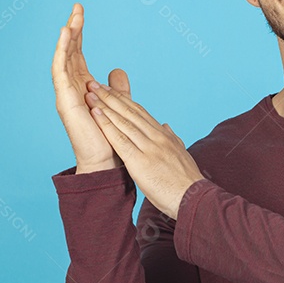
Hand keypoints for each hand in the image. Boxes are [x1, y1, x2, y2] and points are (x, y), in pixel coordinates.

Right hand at [51, 2, 130, 171]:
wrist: (107, 161)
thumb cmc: (110, 137)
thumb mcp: (117, 103)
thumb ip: (116, 87)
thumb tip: (117, 70)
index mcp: (82, 87)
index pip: (78, 53)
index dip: (79, 33)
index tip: (81, 12)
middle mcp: (71, 88)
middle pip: (69, 52)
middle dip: (73, 28)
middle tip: (77, 7)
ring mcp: (66, 93)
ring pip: (63, 58)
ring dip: (67, 36)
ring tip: (72, 17)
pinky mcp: (64, 99)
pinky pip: (60, 70)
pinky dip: (62, 51)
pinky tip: (66, 34)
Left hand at [85, 80, 204, 218]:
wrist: (193, 198)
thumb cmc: (186, 182)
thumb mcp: (180, 154)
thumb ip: (172, 138)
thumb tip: (165, 126)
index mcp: (164, 136)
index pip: (140, 113)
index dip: (123, 100)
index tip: (109, 89)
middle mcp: (157, 137)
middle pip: (130, 112)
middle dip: (111, 96)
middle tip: (95, 83)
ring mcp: (149, 148)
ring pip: (123, 121)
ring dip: (105, 105)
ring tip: (90, 93)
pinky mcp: (140, 161)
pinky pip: (120, 139)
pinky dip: (107, 125)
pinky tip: (96, 114)